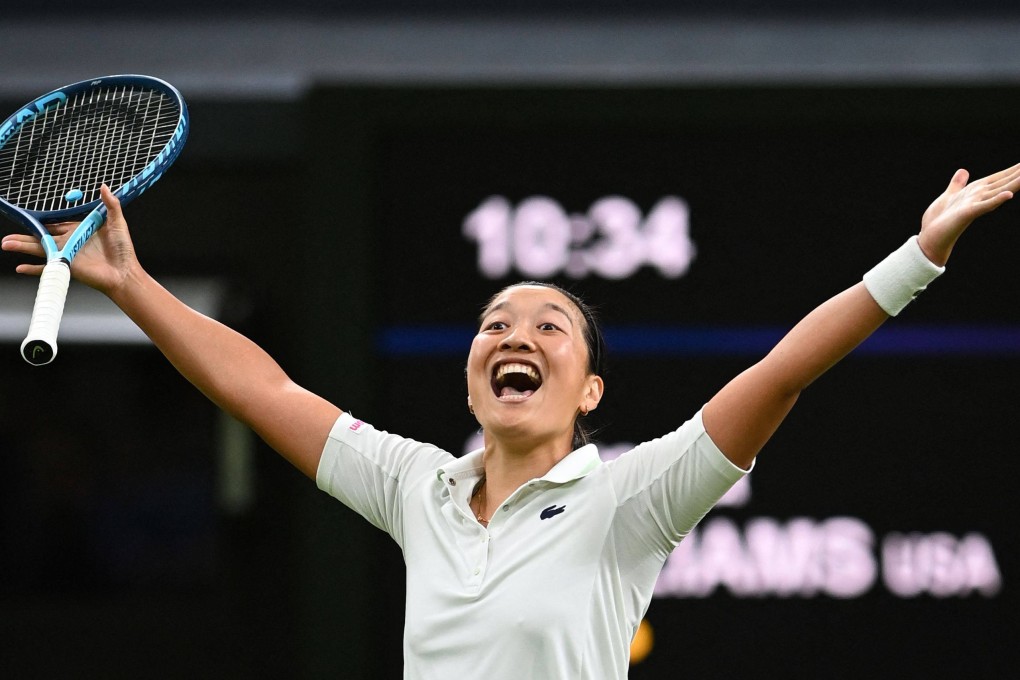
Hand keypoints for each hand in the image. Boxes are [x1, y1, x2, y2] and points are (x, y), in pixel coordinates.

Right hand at [1, 185, 138, 295]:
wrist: (125, 272)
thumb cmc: (123, 250)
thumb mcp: (117, 223)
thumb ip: (111, 205)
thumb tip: (104, 186)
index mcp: (79, 231)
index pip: (56, 225)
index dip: (43, 222)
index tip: (29, 218)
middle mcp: (70, 243)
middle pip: (42, 238)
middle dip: (24, 236)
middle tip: (9, 234)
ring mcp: (67, 256)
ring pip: (40, 250)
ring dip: (22, 247)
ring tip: (5, 244)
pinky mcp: (68, 267)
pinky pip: (48, 269)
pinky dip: (34, 269)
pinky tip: (20, 268)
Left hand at [918, 163, 1019, 265]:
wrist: (930, 238)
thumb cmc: (940, 220)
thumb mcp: (949, 196)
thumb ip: (957, 184)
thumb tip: (963, 170)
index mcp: (976, 191)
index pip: (999, 177)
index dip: (1013, 170)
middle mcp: (980, 197)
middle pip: (1004, 182)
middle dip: (1018, 174)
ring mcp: (975, 205)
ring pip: (999, 191)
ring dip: (1015, 183)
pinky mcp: (968, 213)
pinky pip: (984, 206)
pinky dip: (996, 200)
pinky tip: (1008, 195)